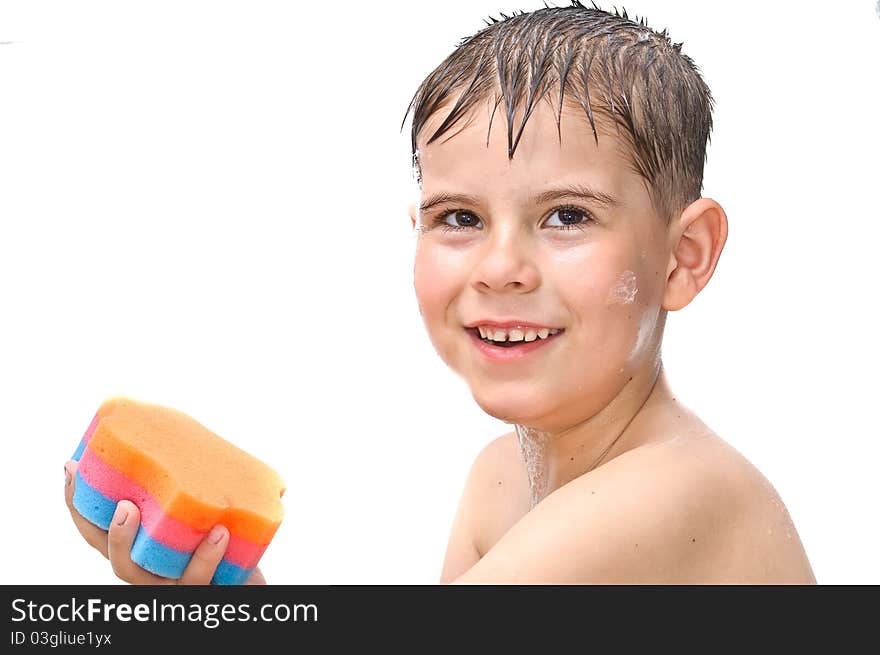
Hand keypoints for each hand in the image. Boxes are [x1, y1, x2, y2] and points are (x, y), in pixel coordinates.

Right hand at [64, 460, 265, 584]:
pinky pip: (198, 580)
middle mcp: (148, 570)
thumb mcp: (202, 505)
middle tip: (123, 505)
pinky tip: (219, 533)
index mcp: (140, 546)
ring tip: (141, 513)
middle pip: (113, 557)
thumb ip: (188, 481)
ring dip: (140, 544)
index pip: (96, 529)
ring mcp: (171, 585)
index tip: (71, 466)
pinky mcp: (201, 592)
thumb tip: (186, 432)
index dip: (77, 502)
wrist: (253, 576)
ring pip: (143, 574)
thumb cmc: (225, 535)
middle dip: (109, 532)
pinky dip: (207, 556)